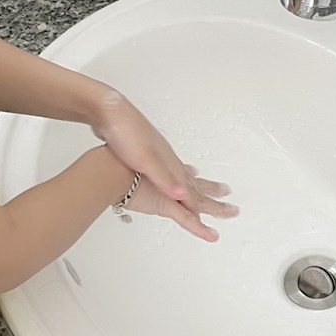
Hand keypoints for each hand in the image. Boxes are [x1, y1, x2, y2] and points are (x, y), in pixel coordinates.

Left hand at [90, 88, 237, 238]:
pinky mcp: (143, 150)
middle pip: (191, 178)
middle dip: (207, 190)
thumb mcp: (145, 160)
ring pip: (179, 170)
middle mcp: (166, 157)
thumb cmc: (126, 134)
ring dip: (191, 179)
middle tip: (226, 193)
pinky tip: (165, 169)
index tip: (205, 223)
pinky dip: (172, 173)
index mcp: (168, 162)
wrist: (109, 112)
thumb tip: (183, 195)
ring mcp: (155, 153)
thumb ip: (164, 178)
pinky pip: (165, 167)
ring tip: (200, 178)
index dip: (196, 208)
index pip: (187, 190)